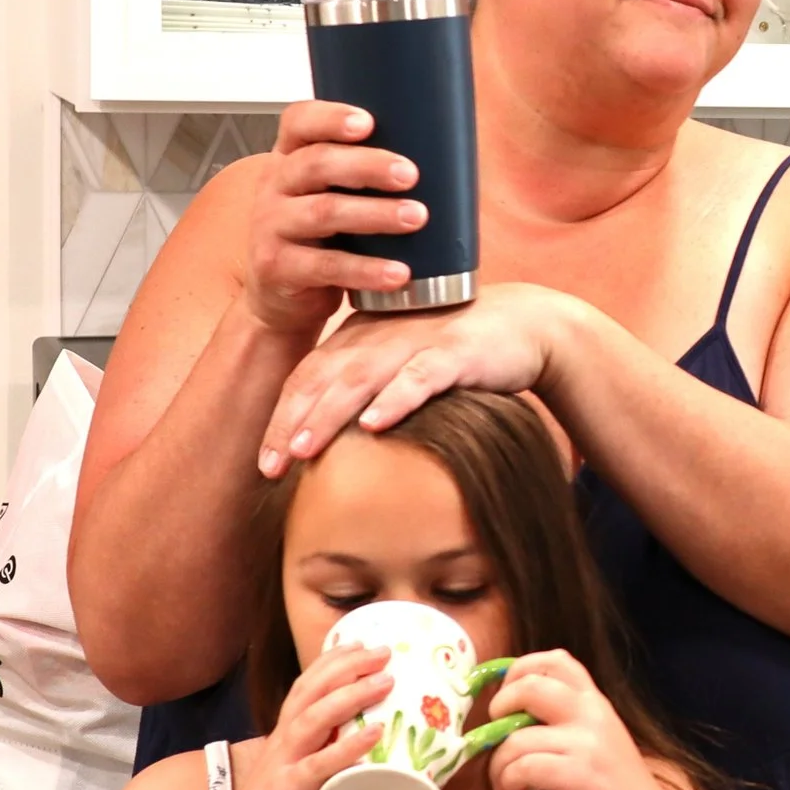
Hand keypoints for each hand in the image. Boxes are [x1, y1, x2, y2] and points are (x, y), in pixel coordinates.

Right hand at [194, 645, 390, 789]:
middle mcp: (280, 748)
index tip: (364, 645)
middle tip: (383, 650)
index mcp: (285, 744)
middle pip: (310, 693)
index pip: (306, 691)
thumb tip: (383, 768)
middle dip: (346, 667)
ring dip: (350, 696)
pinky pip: (317, 766)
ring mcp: (280, 770)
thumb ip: (338, 777)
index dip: (332, 665)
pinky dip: (347, 748)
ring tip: (386, 680)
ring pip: (313, 720)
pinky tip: (374, 734)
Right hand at [239, 101, 427, 337]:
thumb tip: (445, 160)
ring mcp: (272, 226)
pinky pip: (326, 267)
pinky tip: (398, 272)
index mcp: (290, 157)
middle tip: (411, 174)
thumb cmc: (319, 235)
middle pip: (317, 163)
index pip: (299, 122)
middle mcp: (276, 185)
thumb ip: (364, 173)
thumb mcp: (331, 195)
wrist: (279, 296)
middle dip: (368, 166)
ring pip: (324, 213)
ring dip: (375, 214)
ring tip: (417, 217)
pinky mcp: (278, 267)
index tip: (369, 121)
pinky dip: (366, 270)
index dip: (330, 118)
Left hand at [259, 282, 576, 475]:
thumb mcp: (401, 365)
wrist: (525, 323)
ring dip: (329, 414)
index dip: (281, 417)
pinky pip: (420, 376)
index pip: (307, 377)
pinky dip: (395, 399)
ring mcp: (417, 341)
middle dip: (291, 423)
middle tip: (270, 466)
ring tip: (304, 449)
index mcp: (360, 338)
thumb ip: (366, 389)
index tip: (264, 464)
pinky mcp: (456, 352)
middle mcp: (380, 336)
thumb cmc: (456, 351)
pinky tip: (376, 423)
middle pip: (323, 379)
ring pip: (361, 378)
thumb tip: (327, 444)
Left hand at [484, 651, 685, 789]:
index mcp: (596, 703)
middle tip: (497, 736)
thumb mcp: (597, 743)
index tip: (505, 700)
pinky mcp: (579, 776)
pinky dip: (509, 782)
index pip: (556, 660)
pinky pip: (523, 767)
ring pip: (516, 737)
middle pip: (530, 686)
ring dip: (498, 764)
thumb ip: (566, 723)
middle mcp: (593, 714)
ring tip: (506, 783)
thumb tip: (509, 716)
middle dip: (500, 709)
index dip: (519, 670)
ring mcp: (588, 744)